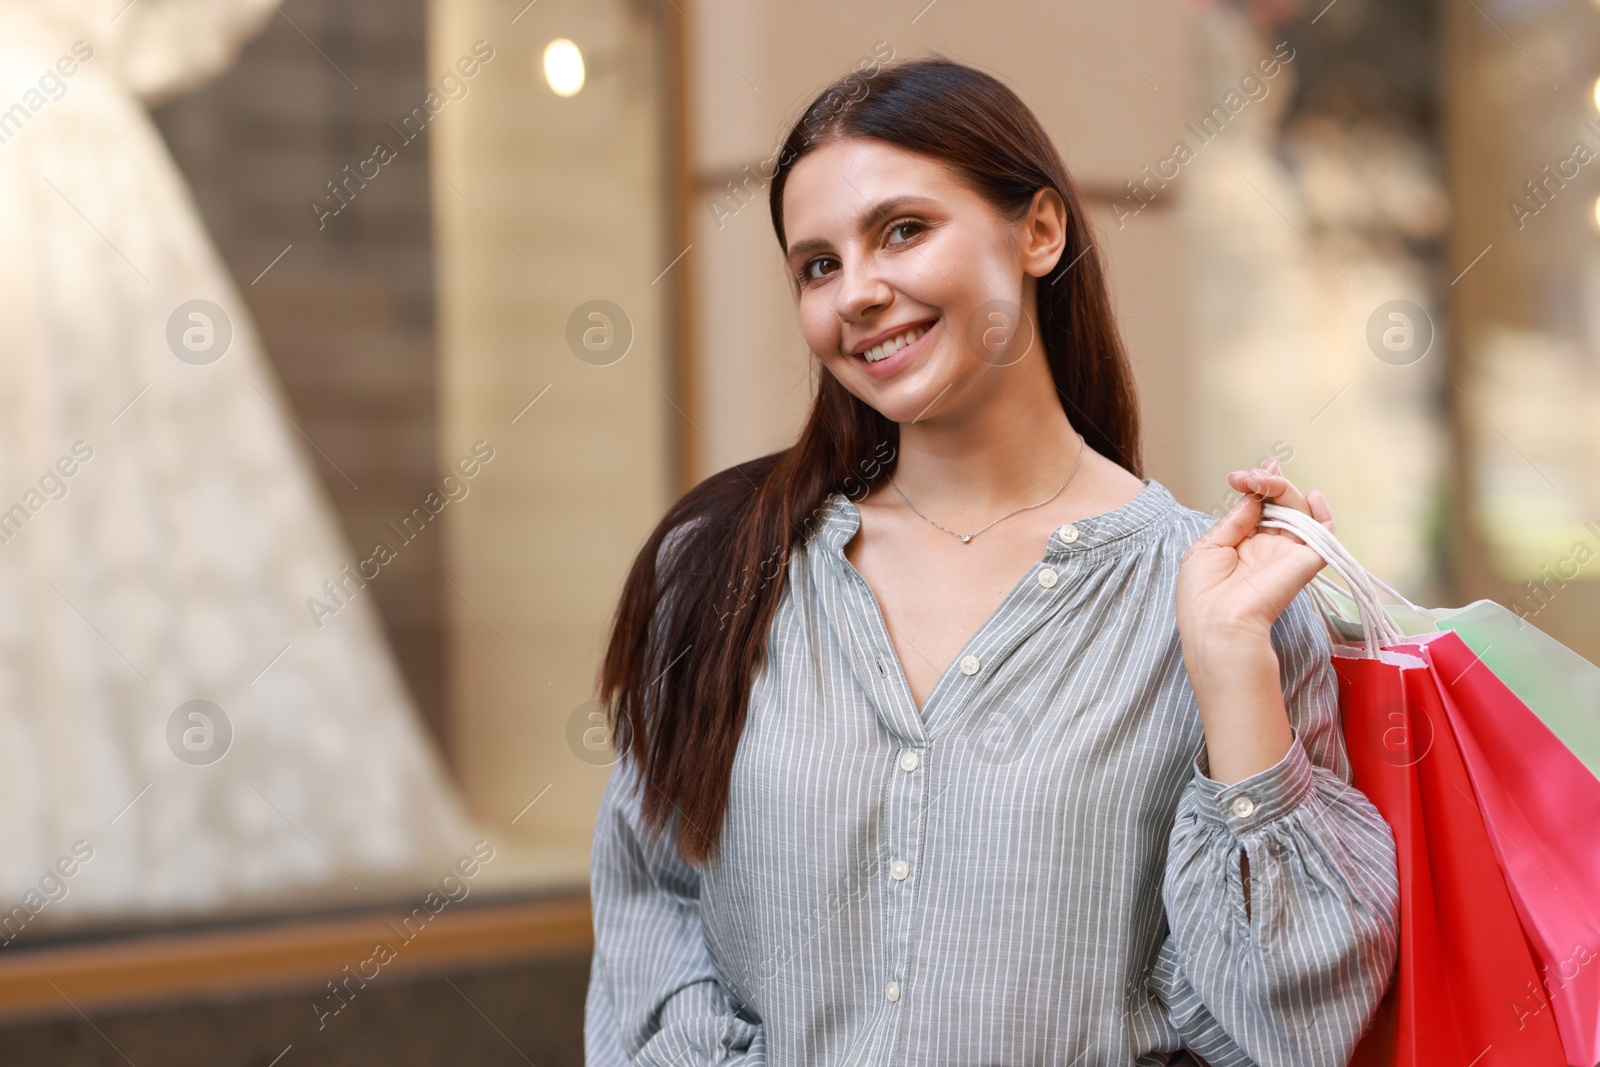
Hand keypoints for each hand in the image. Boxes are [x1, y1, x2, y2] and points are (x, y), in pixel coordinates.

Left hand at [1177, 458, 1333, 644]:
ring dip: (1282, 489)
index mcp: (1242, 546)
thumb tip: (1251, 495)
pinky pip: (1325, 533)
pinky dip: (1324, 513)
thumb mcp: (1207, 548)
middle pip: (1279, 505)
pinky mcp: (1306, 561)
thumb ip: (1233, 520)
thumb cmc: (1203, 593)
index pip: (1258, 509)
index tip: (1244, 475)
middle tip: (1246, 476)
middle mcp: (1267, 548)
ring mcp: (1288, 553)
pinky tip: (1313, 495)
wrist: (1218, 623)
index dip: (1257, 488)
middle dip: (1265, 483)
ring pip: (1298, 511)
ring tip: (1263, 479)